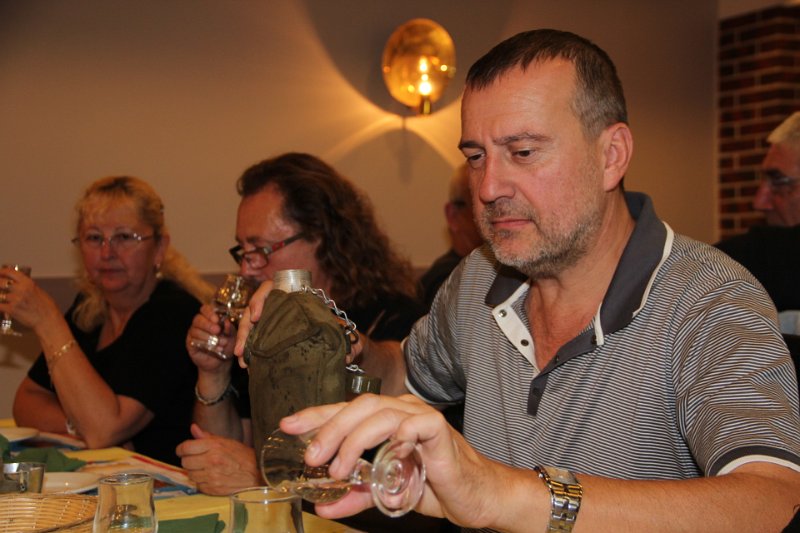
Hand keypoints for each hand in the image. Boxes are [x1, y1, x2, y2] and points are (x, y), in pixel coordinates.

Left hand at [0, 267, 60, 332]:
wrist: (48, 320)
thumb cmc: (47, 308)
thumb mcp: (39, 292)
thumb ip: (28, 287)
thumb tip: (20, 285)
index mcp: (28, 283)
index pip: (10, 272)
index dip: (2, 272)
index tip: (0, 274)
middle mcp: (20, 289)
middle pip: (1, 282)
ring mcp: (15, 299)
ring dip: (0, 296)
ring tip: (2, 297)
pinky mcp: (11, 309)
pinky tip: (1, 307)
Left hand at [176, 423, 261, 495]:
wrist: (257, 473)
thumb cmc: (242, 456)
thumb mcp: (226, 441)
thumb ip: (207, 436)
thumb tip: (193, 428)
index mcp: (214, 446)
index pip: (186, 447)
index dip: (181, 449)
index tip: (182, 450)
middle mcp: (211, 461)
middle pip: (185, 462)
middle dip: (189, 460)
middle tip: (197, 460)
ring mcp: (211, 476)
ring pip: (190, 475)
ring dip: (196, 472)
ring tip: (207, 469)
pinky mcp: (213, 489)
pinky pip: (198, 485)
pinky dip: (202, 482)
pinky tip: (212, 477)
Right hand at [186, 304, 234, 371]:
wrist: (221, 361)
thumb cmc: (227, 344)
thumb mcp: (232, 336)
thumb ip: (229, 328)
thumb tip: (226, 321)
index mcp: (209, 317)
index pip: (205, 309)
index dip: (209, 313)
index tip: (217, 319)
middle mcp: (199, 323)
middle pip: (198, 319)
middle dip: (208, 324)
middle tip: (217, 330)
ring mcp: (193, 333)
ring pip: (196, 331)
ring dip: (209, 337)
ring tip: (222, 343)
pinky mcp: (190, 344)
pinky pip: (194, 341)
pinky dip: (205, 345)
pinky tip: (216, 348)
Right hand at [233, 279, 363, 364]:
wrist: (345, 348)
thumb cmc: (345, 335)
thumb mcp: (348, 336)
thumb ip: (350, 343)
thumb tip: (347, 356)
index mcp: (297, 298)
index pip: (272, 288)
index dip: (261, 298)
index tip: (256, 316)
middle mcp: (283, 308)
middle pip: (255, 309)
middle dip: (244, 329)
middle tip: (240, 349)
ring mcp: (275, 323)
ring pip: (251, 327)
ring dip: (243, 343)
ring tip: (243, 363)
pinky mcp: (272, 339)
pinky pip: (255, 341)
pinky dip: (249, 353)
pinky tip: (248, 366)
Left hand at [280, 394, 503, 526]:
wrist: (476, 496)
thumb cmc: (434, 486)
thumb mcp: (386, 492)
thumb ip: (355, 495)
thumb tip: (321, 503)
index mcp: (384, 421)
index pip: (344, 410)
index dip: (316, 415)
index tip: (287, 425)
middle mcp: (400, 412)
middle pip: (358, 407)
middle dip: (330, 428)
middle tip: (311, 456)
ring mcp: (420, 417)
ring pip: (380, 413)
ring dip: (355, 439)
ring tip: (340, 468)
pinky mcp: (439, 431)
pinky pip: (417, 424)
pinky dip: (399, 436)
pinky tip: (389, 453)